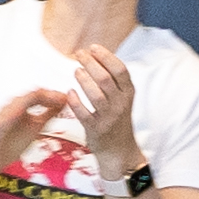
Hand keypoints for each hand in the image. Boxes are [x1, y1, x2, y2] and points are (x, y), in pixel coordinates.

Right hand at [0, 87, 73, 194]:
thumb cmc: (8, 144)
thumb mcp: (34, 129)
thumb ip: (46, 116)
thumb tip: (62, 104)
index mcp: (20, 109)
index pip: (38, 96)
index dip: (53, 95)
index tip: (66, 97)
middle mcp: (10, 110)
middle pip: (29, 95)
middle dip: (46, 95)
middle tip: (62, 98)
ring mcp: (1, 119)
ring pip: (15, 103)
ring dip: (32, 99)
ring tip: (47, 99)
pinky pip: (2, 120)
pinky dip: (11, 114)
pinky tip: (21, 113)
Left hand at [67, 39, 143, 174]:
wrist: (119, 151)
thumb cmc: (117, 120)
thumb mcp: (122, 99)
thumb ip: (113, 81)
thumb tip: (97, 56)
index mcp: (128, 93)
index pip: (120, 70)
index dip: (106, 56)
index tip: (93, 47)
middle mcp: (121, 104)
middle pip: (106, 79)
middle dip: (91, 63)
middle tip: (79, 54)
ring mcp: (109, 117)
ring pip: (96, 95)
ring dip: (84, 80)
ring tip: (76, 70)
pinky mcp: (96, 129)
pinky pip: (84, 114)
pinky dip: (76, 102)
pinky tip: (70, 93)